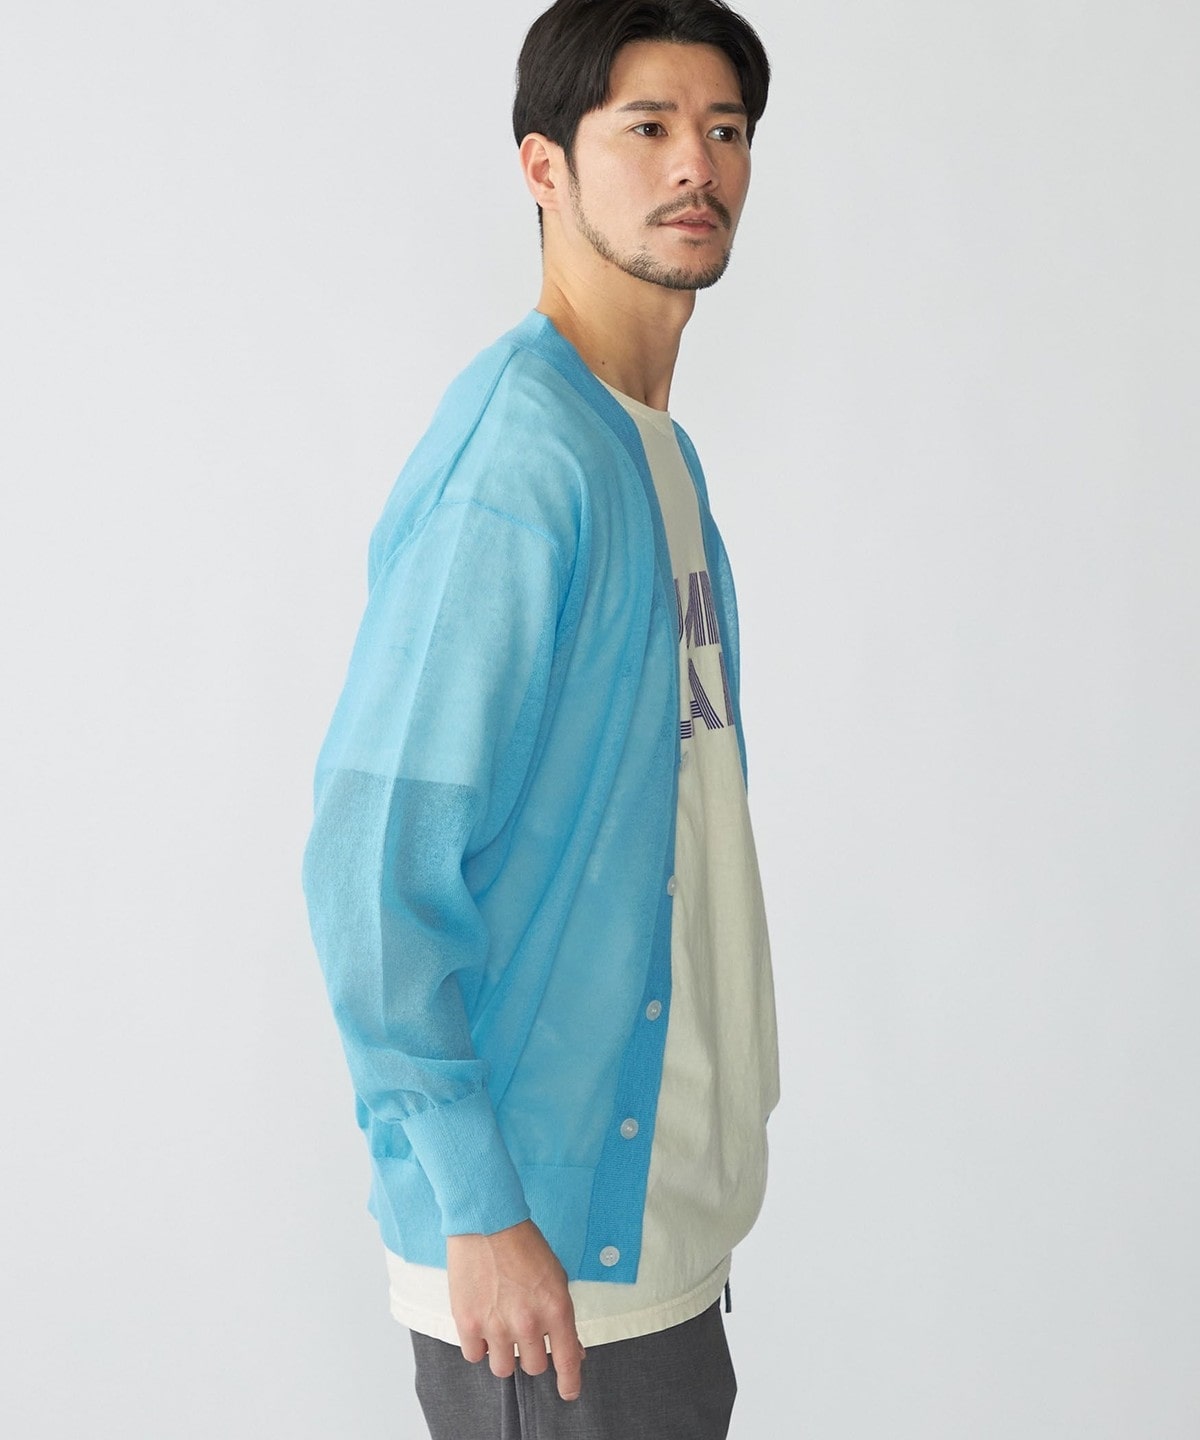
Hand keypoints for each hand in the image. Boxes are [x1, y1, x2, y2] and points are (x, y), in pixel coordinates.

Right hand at [447, 1219, 584, 1400]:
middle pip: (533, 1367)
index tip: (568, 1392)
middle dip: (531, 1352)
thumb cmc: (524, 1245)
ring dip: (504, 1352)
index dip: (569, 1382)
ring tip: (500, 1327)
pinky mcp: (467, 1323)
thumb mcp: (556, 1277)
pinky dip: (478, 1344)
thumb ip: (562, 1317)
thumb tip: (572, 1351)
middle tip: (523, 1330)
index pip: (567, 1361)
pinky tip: (481, 1323)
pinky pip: (475, 1356)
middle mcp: (528, 1324)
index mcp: (556, 1310)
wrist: (487, 1222)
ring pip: (503, 1368)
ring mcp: (496, 1326)